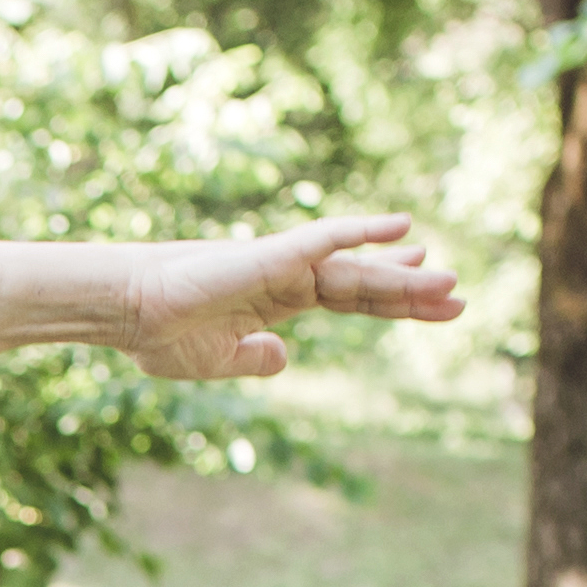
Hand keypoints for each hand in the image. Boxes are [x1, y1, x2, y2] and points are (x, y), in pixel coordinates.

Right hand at [113, 217, 462, 381]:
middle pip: (364, 284)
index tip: (436, 306)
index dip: (394, 303)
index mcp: (278, 303)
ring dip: (401, 274)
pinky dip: (361, 230)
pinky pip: (322, 238)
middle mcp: (287, 278)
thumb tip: (286, 354)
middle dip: (410, 291)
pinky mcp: (268, 255)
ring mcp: (281, 264)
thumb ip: (255, 358)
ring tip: (449, 279)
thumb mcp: (217, 361)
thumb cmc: (159, 334)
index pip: (351, 299)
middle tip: (459, 294)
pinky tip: (398, 225)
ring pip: (354, 267)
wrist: (127, 314)